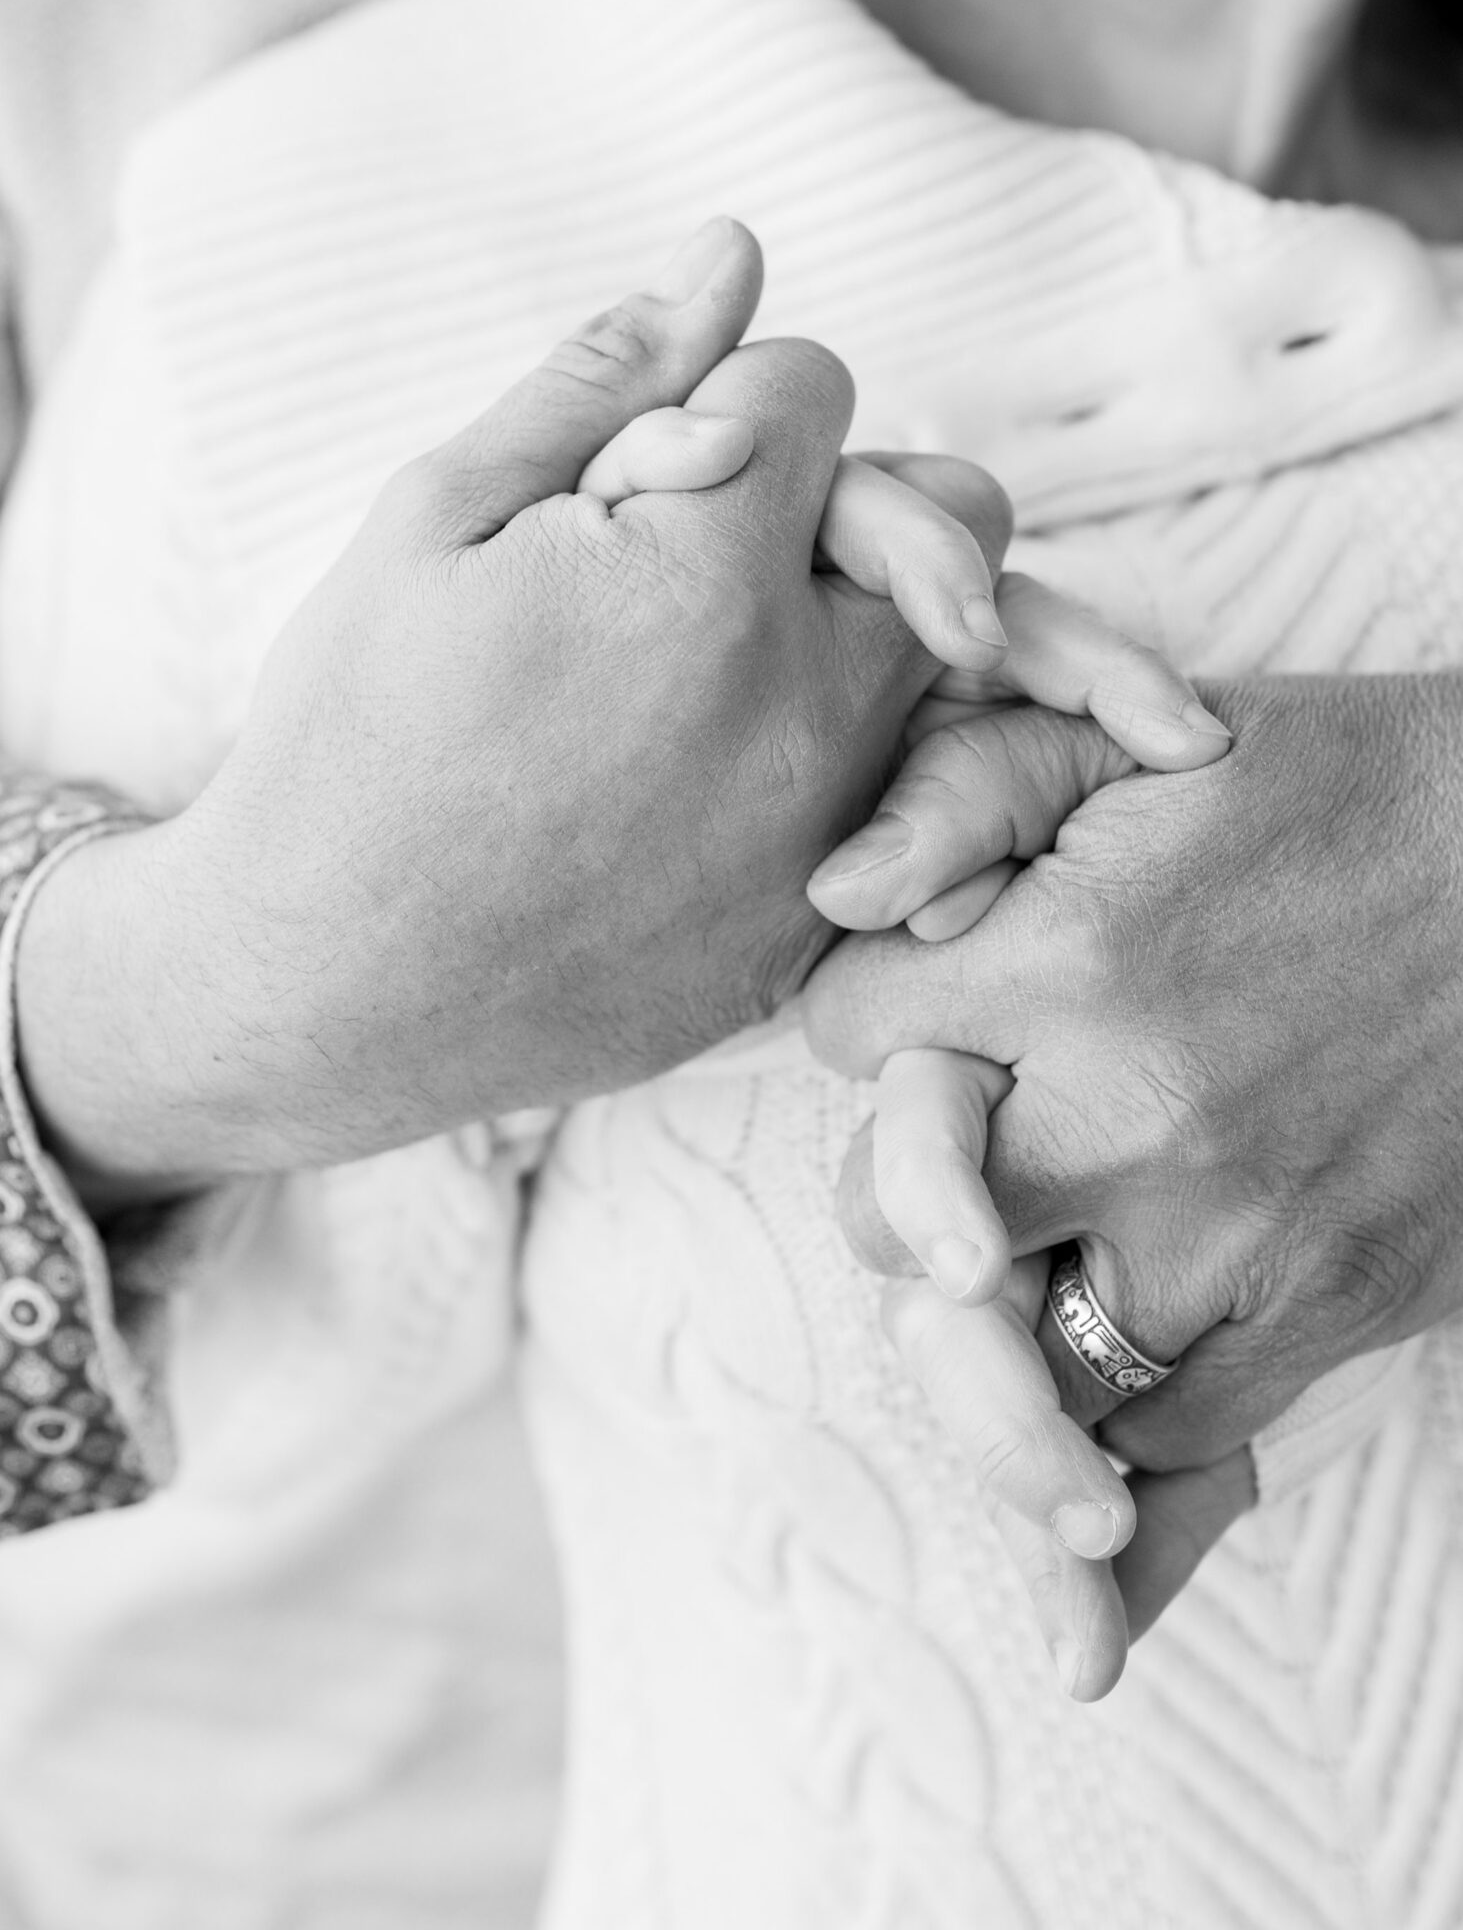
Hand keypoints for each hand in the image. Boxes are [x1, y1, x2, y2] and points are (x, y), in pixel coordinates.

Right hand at [18, 217, 1008, 1196]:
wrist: (318, 988)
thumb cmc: (350, 738)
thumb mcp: (433, 519)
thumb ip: (602, 379)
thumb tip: (730, 248)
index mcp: (702, 575)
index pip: (813, 385)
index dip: (719, 400)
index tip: (627, 477)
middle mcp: (806, 701)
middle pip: (947, 506)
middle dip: (840, 495)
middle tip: (701, 550)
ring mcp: (831, 824)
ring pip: (948, 649)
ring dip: (852, 617)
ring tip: (700, 661)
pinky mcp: (824, 917)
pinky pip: (913, 784)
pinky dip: (842, 746)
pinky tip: (710, 773)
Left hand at [806, 673, 1462, 1657]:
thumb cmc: (1339, 787)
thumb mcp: (1132, 740)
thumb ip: (962, 794)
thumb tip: (838, 896)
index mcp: (1066, 958)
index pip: (843, 1033)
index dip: (874, 1019)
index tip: (929, 1009)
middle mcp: (1130, 1115)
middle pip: (891, 1225)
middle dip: (909, 1186)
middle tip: (967, 1155)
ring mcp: (1231, 1235)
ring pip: (1014, 1360)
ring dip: (1012, 1310)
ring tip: (1053, 1254)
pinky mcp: (1332, 1313)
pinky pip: (1166, 1435)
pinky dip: (1132, 1401)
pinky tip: (1140, 1341)